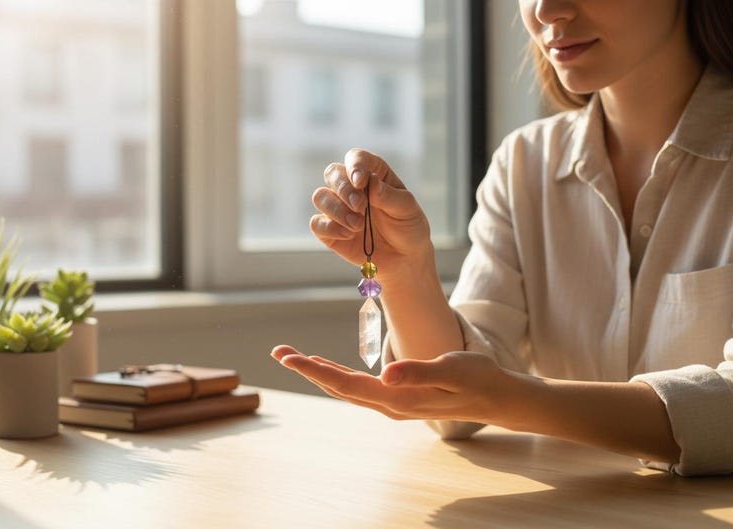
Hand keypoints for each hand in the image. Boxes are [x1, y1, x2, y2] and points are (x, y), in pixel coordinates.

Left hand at [271, 345, 507, 422]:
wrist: (495, 397)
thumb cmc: (476, 379)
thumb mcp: (451, 370)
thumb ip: (418, 372)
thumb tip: (385, 376)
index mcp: (398, 399)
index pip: (346, 385)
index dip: (314, 370)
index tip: (288, 357)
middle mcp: (390, 405)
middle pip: (338, 387)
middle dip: (307, 369)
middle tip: (278, 352)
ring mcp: (393, 403)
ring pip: (345, 388)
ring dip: (319, 372)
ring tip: (294, 357)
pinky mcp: (397, 397)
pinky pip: (358, 388)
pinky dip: (337, 376)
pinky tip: (327, 368)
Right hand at [310, 149, 432, 279]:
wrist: (404, 257)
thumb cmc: (407, 226)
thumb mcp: (407, 209)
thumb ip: (389, 195)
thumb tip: (370, 181)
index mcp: (372, 174)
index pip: (356, 158)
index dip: (355, 165)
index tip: (361, 182)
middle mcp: (351, 187)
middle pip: (332, 173)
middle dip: (344, 189)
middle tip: (360, 206)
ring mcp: (338, 208)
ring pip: (320, 196)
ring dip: (337, 210)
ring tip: (358, 225)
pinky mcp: (329, 230)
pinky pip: (316, 223)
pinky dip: (330, 228)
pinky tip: (349, 235)